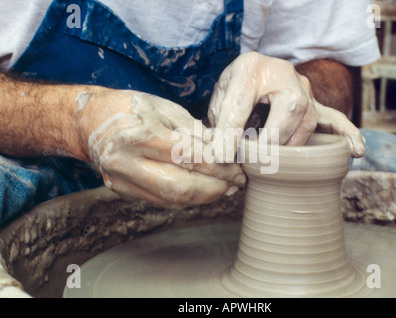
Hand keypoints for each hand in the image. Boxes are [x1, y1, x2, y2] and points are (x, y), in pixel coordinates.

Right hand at [75, 89, 244, 207]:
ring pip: (171, 199)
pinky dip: (185, 198)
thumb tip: (223, 150)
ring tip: (224, 188)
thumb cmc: (129, 108)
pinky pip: (160, 200)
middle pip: (180, 186)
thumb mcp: (164, 108)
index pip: (189, 157)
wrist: (89, 121)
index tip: (239, 169)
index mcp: (138, 134)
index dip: (219, 167)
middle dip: (215, 188)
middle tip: (236, 183)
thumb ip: (193, 131)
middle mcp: (126, 162)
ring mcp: (121, 180)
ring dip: (203, 197)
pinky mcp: (121, 191)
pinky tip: (202, 191)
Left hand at [208, 52, 364, 157]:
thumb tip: (223, 157)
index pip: (241, 102)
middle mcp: (285, 74)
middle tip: (252, 163)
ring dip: (290, 148)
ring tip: (275, 165)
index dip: (230, 132)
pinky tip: (356, 151)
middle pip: (286, 113)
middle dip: (269, 144)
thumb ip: (221, 124)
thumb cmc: (236, 89)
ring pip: (306, 123)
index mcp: (252, 67)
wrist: (253, 75)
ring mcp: (305, 90)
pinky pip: (335, 119)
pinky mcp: (315, 106)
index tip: (223, 156)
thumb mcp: (219, 102)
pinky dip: (346, 135)